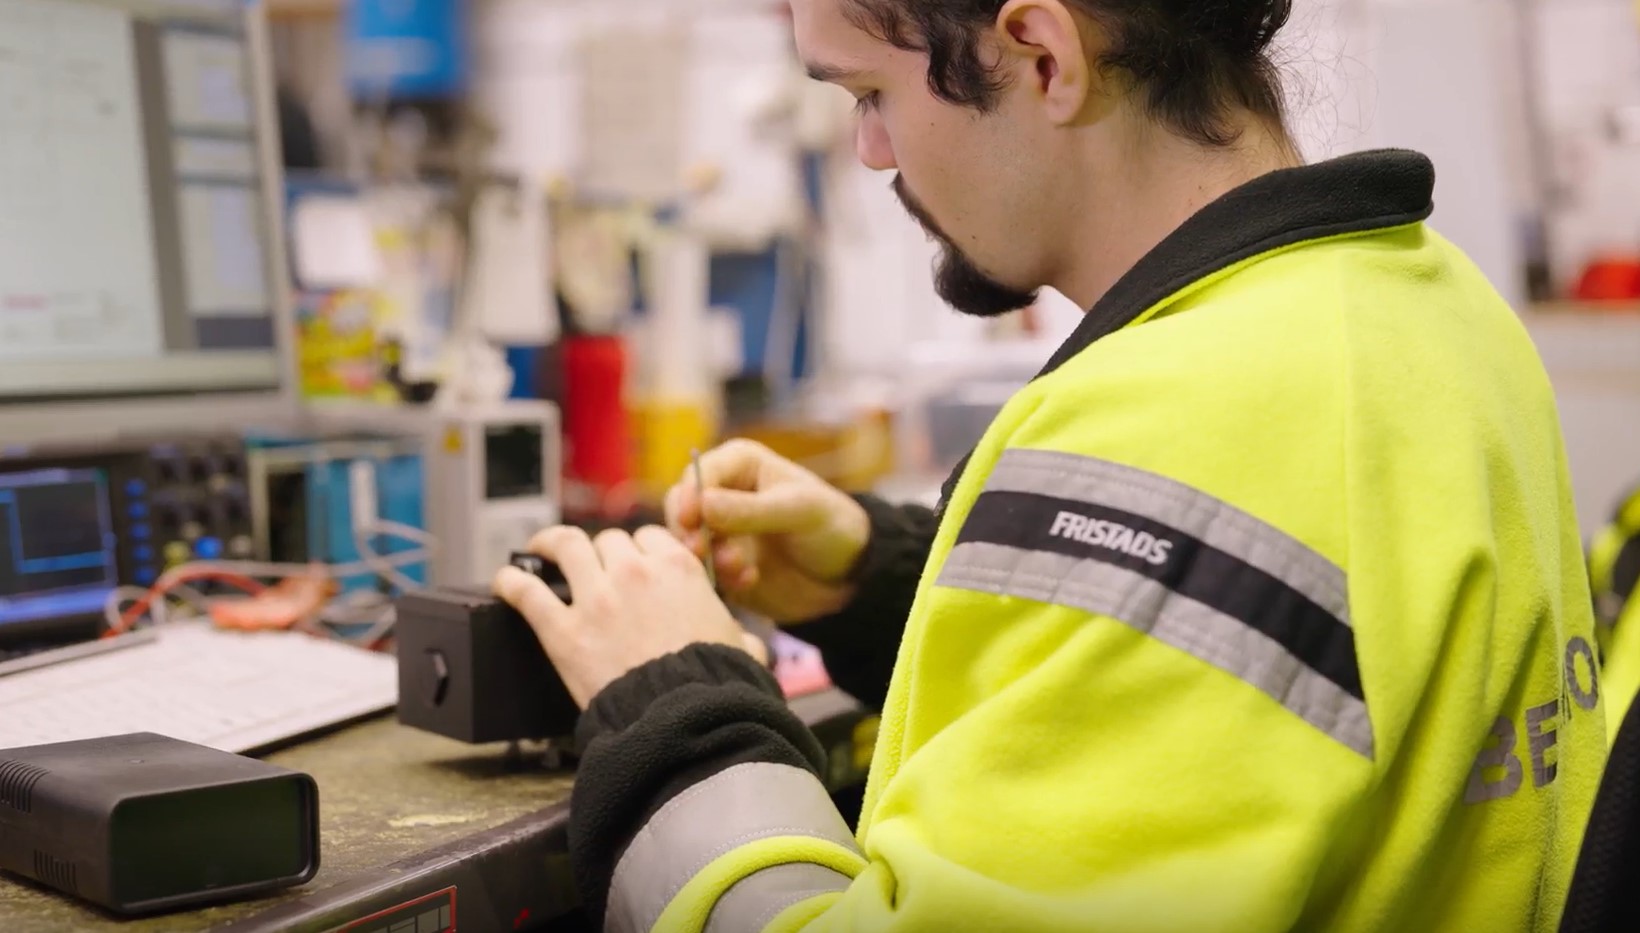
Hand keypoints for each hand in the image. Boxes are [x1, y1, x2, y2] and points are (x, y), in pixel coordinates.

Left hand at [493, 525, 761, 708]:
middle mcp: (634, 572)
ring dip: (551, 544)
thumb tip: (747, 646)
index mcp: (677, 569)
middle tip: (595, 568)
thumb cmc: (714, 686)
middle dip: (603, 552)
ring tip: (540, 550)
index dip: (642, 549)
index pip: (651, 537)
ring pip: (566, 547)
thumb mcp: (741, 648)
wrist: (684, 719)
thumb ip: (738, 635)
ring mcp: (595, 598)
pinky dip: (511, 581)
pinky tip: (504, 581)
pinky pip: (526, 592)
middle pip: (609, 540)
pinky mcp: (563, 630)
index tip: (636, 561)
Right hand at [665, 439, 869, 624]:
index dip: (690, 496)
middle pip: (683, 508)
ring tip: (739, 568)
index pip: (699, 473)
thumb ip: (749, 509)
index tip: (692, 520)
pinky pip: (702, 571)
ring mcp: (720, 532)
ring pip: (689, 542)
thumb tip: (702, 504)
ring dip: (707, 557)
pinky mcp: (721, 565)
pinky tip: (749, 580)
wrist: (848, 576)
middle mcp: (722, 495)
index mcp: (739, 465)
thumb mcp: (797, 510)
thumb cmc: (831, 525)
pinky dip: (719, 578)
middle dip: (690, 531)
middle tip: (701, 550)